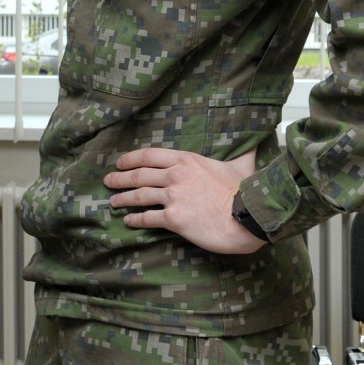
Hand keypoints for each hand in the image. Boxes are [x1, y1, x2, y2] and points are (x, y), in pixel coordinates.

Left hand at [104, 147, 266, 253]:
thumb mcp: (242, 165)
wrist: (248, 217)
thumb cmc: (246, 192)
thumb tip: (255, 143)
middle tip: (109, 181)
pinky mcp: (173, 218)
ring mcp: (172, 196)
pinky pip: (147, 218)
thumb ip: (242, 153)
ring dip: (123, 198)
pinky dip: (135, 219)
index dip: (131, 159)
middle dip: (120, 178)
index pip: (150, 155)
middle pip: (139, 175)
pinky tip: (128, 220)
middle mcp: (175, 175)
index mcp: (186, 160)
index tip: (120, 162)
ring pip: (139, 196)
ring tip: (113, 201)